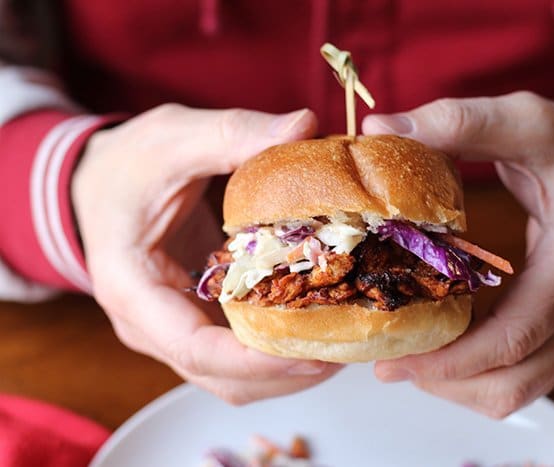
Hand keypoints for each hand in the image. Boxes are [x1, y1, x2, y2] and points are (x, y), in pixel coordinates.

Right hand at [73, 104, 341, 403]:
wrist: (98, 182)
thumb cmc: (127, 164)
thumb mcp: (173, 138)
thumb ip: (233, 133)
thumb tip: (303, 126)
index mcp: (133, 290)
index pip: (194, 349)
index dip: (256, 362)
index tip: (313, 354)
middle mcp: (150, 325)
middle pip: (221, 377)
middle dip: (285, 374)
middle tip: (344, 349)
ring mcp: (172, 330)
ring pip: (231, 378)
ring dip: (286, 372)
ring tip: (341, 344)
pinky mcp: (194, 321)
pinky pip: (235, 357)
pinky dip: (275, 354)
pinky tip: (315, 327)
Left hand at [363, 92, 553, 416]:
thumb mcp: (531, 123)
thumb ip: (461, 122)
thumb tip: (384, 128)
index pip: (512, 340)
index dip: (448, 359)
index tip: (394, 360)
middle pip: (509, 383)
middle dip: (442, 380)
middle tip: (388, 361)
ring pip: (515, 391)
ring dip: (458, 384)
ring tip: (411, 355)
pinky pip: (523, 377)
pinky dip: (479, 374)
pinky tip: (445, 345)